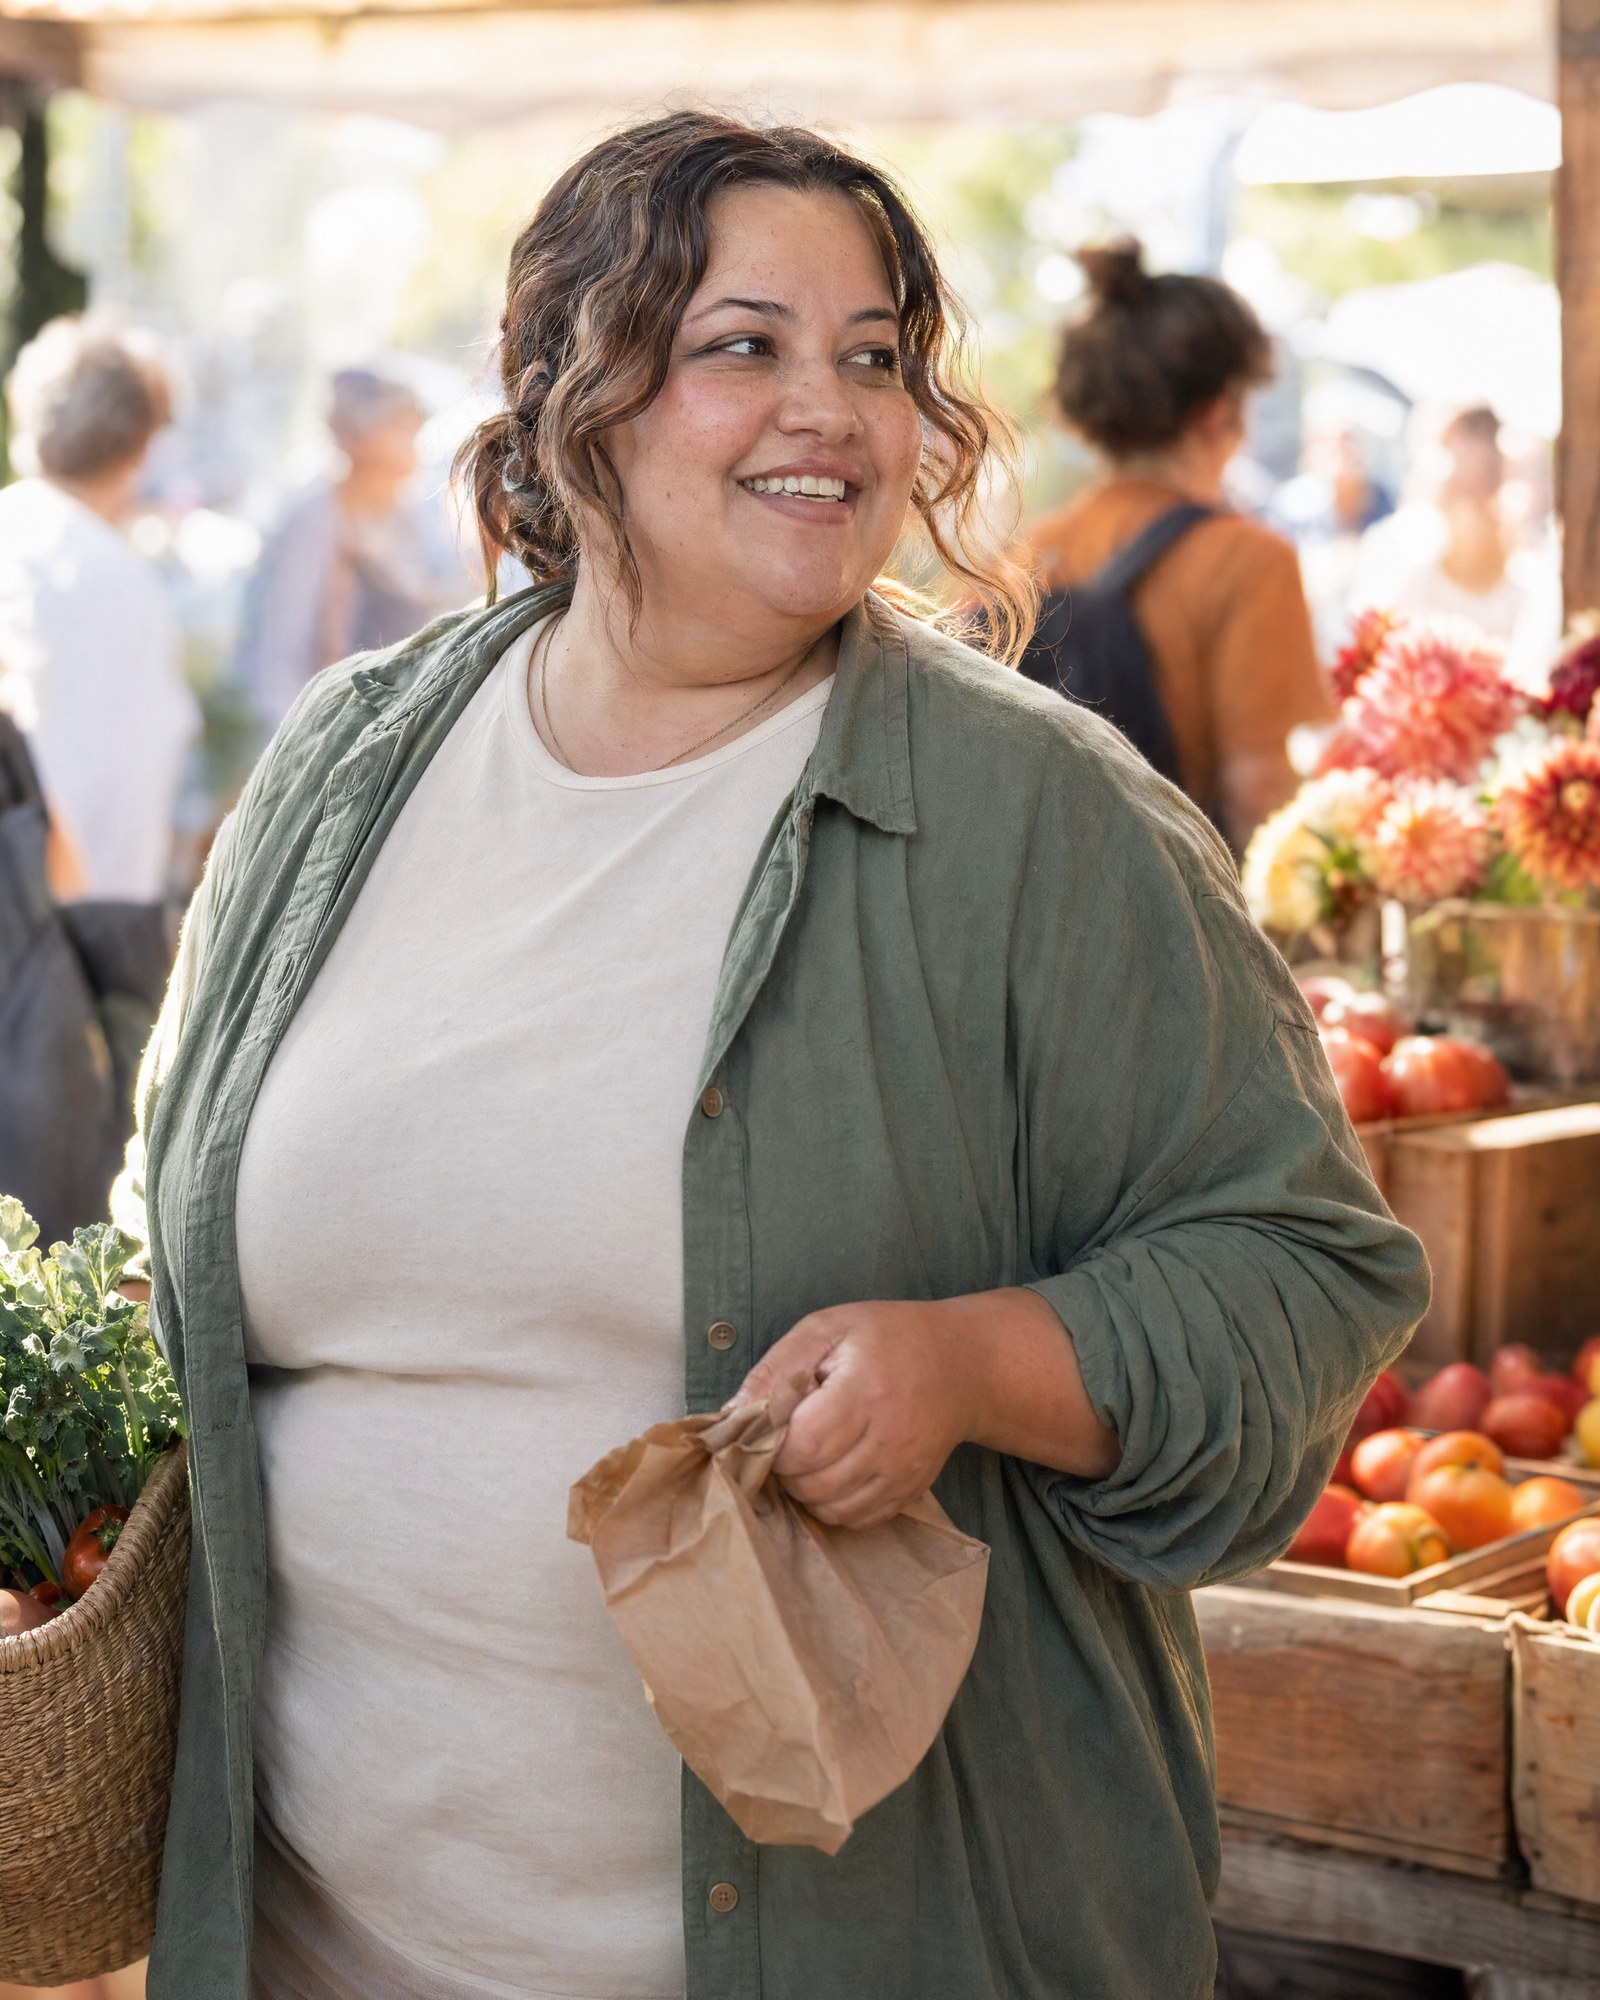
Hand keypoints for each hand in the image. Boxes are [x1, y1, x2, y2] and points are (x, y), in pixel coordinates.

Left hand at [734, 1288, 1120, 1528]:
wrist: (962, 1364)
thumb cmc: (887, 1338)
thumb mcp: (828, 1329)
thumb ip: (776, 1367)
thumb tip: (731, 1413)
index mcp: (866, 1390)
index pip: (803, 1445)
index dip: (771, 1443)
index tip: (767, 1424)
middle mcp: (890, 1438)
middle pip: (813, 1483)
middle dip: (784, 1468)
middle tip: (785, 1438)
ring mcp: (903, 1471)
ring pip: (830, 1508)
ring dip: (804, 1489)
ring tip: (807, 1454)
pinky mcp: (910, 1491)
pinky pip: (856, 1520)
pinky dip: (832, 1504)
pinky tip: (832, 1471)